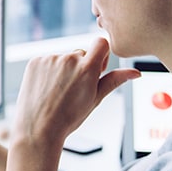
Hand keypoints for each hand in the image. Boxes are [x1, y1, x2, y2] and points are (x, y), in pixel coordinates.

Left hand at [11, 37, 139, 147]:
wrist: (38, 127)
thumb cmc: (68, 117)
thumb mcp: (95, 99)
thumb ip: (114, 81)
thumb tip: (135, 73)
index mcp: (87, 68)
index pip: (101, 43)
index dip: (101, 55)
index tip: (96, 68)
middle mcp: (68, 59)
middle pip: (81, 53)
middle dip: (81, 66)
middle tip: (74, 88)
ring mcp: (50, 59)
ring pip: (63, 58)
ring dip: (64, 69)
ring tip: (58, 91)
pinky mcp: (35, 61)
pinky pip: (47, 60)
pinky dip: (48, 70)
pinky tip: (47, 87)